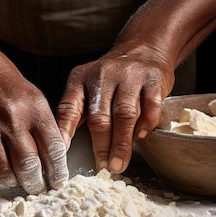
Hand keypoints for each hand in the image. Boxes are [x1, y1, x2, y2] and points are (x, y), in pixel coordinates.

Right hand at [0, 47, 68, 193]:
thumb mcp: (33, 98)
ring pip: (2, 173)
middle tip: (36, 187)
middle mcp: (11, 118)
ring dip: (11, 181)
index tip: (57, 181)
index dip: (58, 171)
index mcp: (34, 108)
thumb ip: (44, 128)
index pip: (54, 149)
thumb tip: (54, 163)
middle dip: (36, 183)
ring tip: (14, 178)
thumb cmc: (3, 84)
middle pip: (29, 166)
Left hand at [56, 47, 174, 173]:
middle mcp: (103, 76)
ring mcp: (130, 76)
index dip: (65, 132)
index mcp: (81, 79)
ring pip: (124, 114)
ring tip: (119, 164)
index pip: (68, 107)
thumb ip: (76, 112)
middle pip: (100, 116)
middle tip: (103, 166)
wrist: (143, 50)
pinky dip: (145, 124)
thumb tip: (65, 148)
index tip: (62, 154)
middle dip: (101, 145)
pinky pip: (150, 106)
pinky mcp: (153, 80)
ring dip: (122, 143)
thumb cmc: (111, 79)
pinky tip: (140, 137)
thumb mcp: (86, 87)